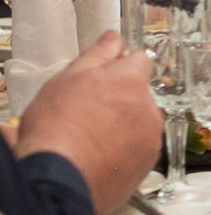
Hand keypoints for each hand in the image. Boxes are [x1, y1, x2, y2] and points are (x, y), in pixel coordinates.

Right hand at [14, 31, 163, 214]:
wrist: (60, 177)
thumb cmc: (57, 129)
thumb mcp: (67, 79)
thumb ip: (97, 55)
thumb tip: (113, 37)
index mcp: (131, 82)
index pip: (139, 60)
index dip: (121, 65)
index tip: (107, 74)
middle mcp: (149, 108)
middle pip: (140, 94)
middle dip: (120, 98)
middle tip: (87, 111)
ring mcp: (151, 138)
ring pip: (140, 122)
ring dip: (122, 125)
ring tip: (89, 137)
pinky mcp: (147, 164)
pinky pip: (139, 150)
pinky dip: (124, 151)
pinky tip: (98, 155)